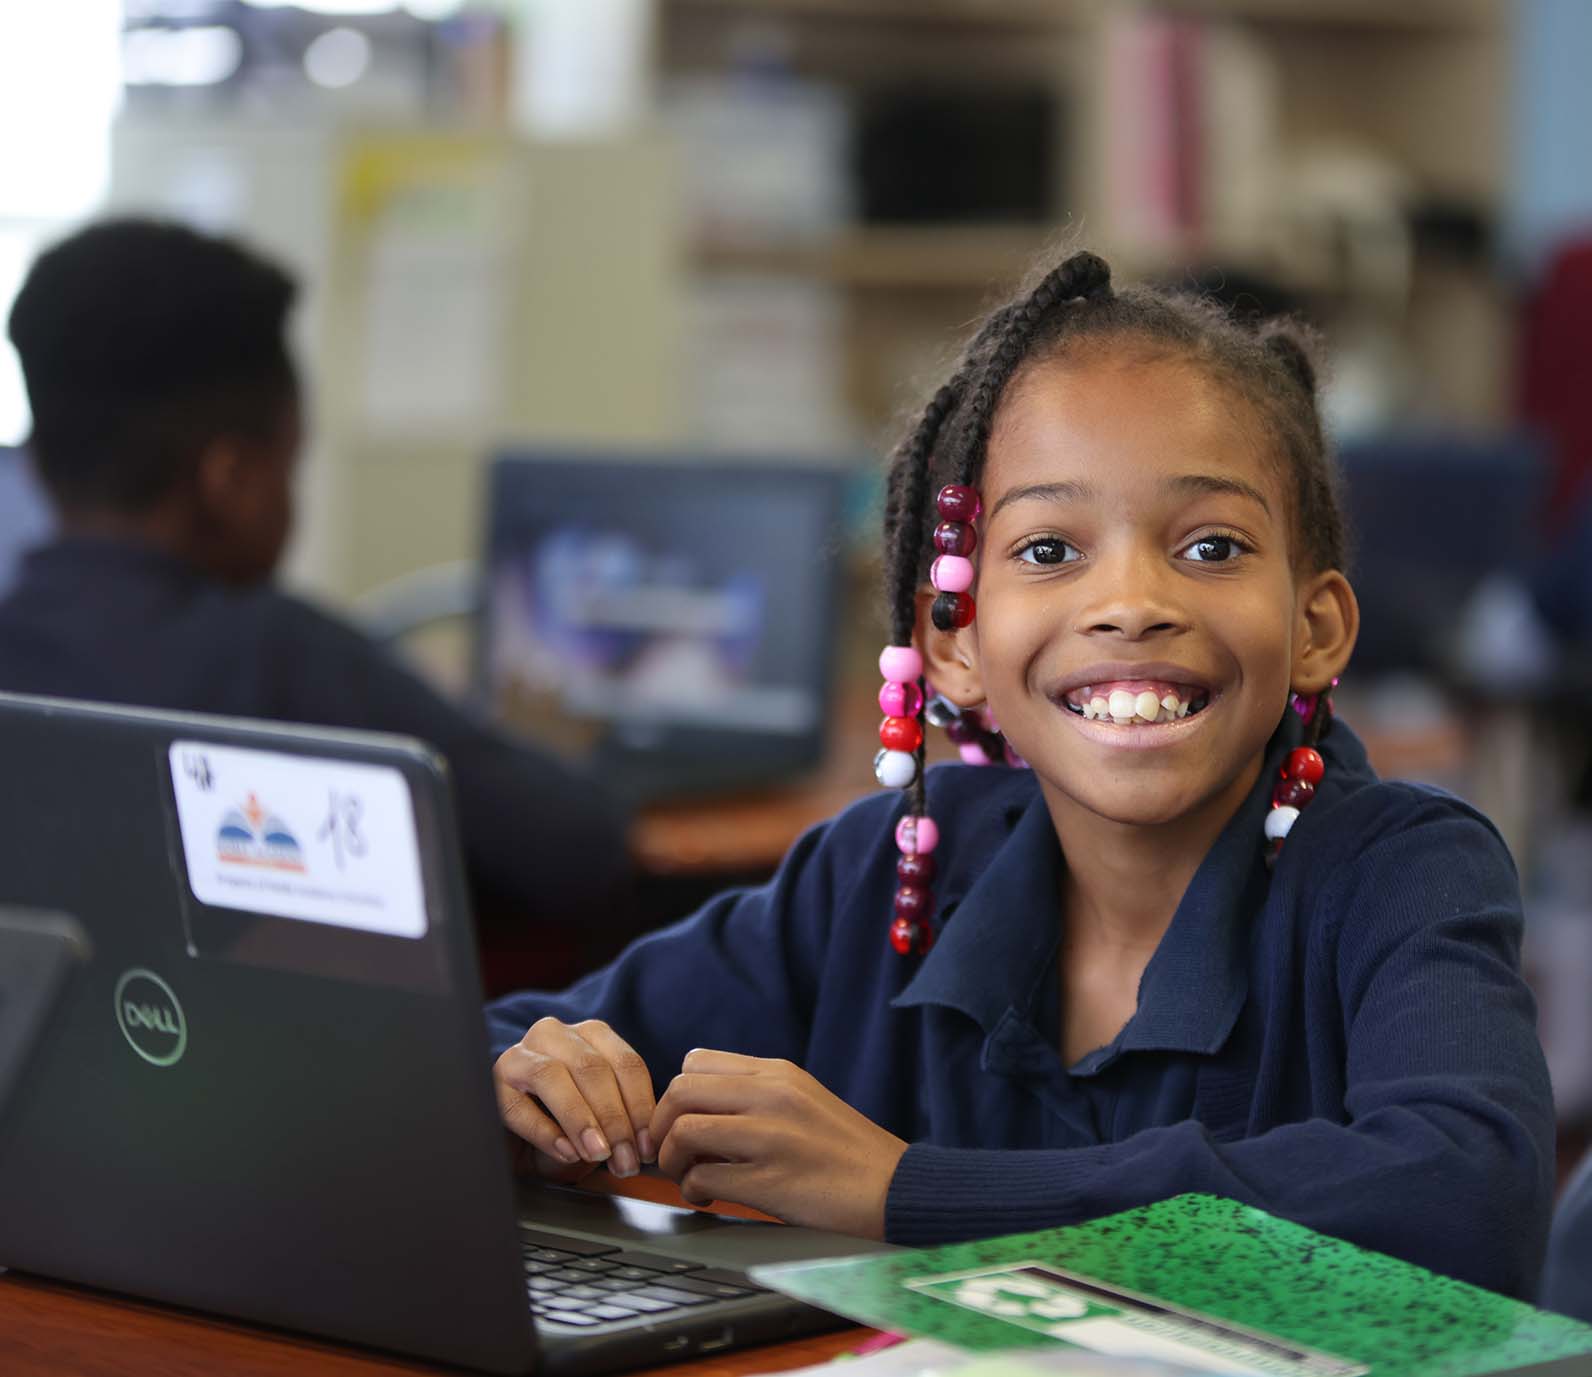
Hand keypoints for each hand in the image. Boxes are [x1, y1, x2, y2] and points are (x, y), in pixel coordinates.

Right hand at [494, 1018, 655, 1183]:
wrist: (512, 1140)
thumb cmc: (562, 1127)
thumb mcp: (599, 1122)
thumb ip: (621, 1124)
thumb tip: (642, 1146)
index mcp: (591, 1036)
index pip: (626, 1064)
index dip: (641, 1107)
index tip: (648, 1147)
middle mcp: (555, 1035)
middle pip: (592, 1068)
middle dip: (614, 1119)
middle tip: (625, 1161)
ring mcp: (520, 1054)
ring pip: (554, 1075)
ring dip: (580, 1119)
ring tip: (597, 1153)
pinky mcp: (492, 1082)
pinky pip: (518, 1106)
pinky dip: (545, 1132)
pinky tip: (565, 1153)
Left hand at [648, 1050, 907, 1239]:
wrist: (895, 1189)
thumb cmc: (846, 1152)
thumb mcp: (803, 1099)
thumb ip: (755, 1094)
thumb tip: (696, 1107)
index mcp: (778, 1072)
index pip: (695, 1062)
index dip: (676, 1095)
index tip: (680, 1120)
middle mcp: (771, 1095)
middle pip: (679, 1091)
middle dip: (662, 1126)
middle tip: (672, 1152)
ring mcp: (770, 1137)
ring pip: (683, 1131)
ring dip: (673, 1161)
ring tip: (690, 1176)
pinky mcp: (770, 1182)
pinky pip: (702, 1179)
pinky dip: (693, 1192)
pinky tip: (710, 1197)